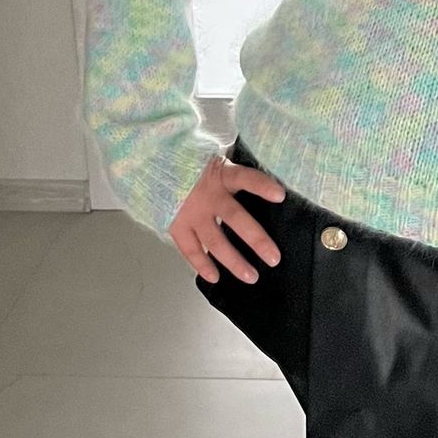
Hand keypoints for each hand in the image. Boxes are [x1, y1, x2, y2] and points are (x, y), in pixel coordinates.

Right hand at [169, 151, 285, 284]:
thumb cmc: (195, 165)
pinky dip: (202, 265)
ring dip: (234, 261)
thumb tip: (269, 188)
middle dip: (256, 239)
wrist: (157, 163)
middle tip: (274, 258)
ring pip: (215, 241)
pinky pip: (190, 249)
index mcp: (221, 174)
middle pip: (235, 218)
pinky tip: (215, 278)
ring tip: (251, 277)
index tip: (280, 195)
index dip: (262, 186)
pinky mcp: (176, 224)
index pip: (245, 178)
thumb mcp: (217, 160)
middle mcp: (207, 195)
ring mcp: (191, 212)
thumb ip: (236, 173)